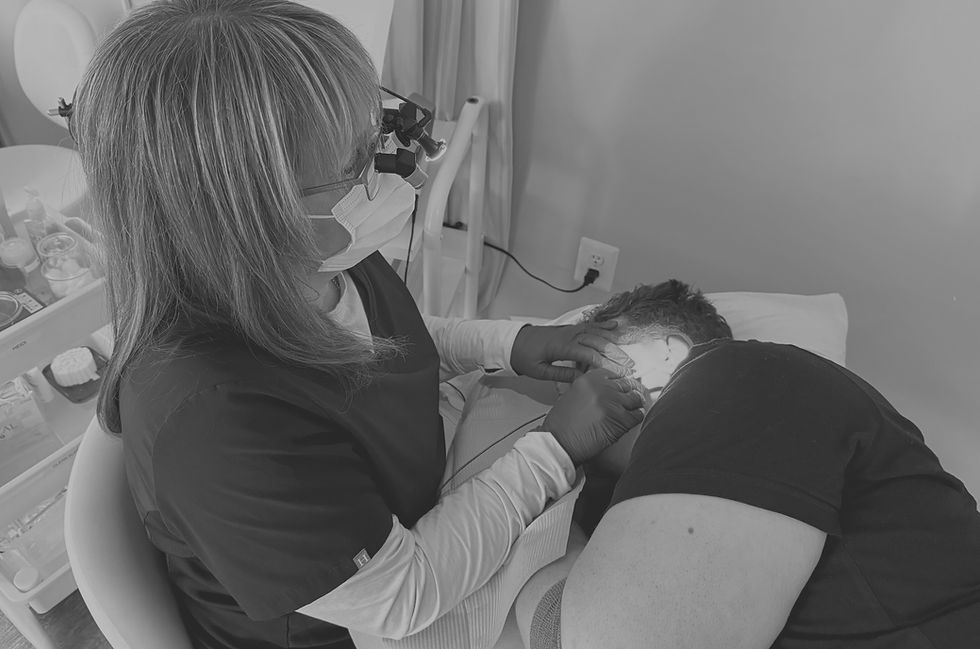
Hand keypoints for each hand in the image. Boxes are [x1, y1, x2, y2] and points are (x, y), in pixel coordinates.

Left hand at [510, 321, 634, 382]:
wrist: (513, 341)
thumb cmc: (524, 356)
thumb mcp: (540, 371)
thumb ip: (562, 375)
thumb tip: (582, 380)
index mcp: (560, 346)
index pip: (587, 354)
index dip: (604, 362)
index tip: (616, 372)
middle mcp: (568, 335)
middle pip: (596, 342)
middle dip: (614, 354)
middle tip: (628, 366)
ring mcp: (570, 330)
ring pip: (596, 333)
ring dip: (613, 343)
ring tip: (626, 354)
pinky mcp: (570, 328)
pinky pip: (590, 325)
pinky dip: (604, 326)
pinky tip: (615, 327)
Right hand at [541, 368, 645, 464]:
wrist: (559, 442)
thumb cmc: (560, 425)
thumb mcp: (571, 396)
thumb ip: (590, 390)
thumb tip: (605, 392)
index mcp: (589, 380)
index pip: (614, 374)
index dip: (620, 382)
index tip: (623, 386)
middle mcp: (603, 388)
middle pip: (627, 384)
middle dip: (630, 392)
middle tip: (631, 398)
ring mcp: (613, 402)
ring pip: (636, 398)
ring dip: (634, 405)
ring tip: (631, 411)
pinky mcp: (620, 419)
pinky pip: (638, 415)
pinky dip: (636, 418)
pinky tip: (629, 421)